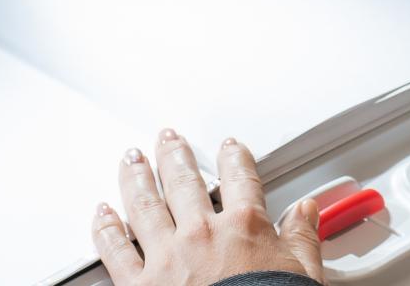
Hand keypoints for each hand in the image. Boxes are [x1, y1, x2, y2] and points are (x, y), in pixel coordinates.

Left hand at [91, 129, 323, 285]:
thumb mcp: (302, 275)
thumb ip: (302, 239)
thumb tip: (307, 213)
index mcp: (243, 227)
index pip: (239, 178)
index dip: (234, 157)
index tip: (229, 148)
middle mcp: (200, 234)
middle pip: (183, 181)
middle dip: (174, 155)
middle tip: (167, 139)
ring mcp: (166, 258)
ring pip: (144, 205)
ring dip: (136, 178)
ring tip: (131, 159)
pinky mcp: (139, 285)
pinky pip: (115, 251)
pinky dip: (106, 229)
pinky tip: (102, 213)